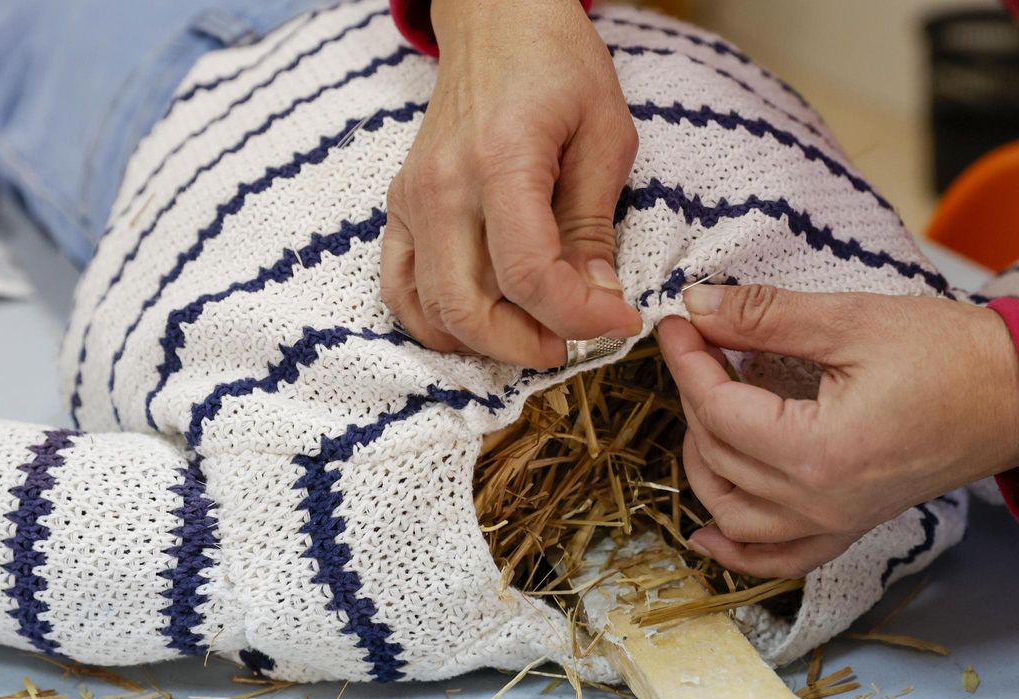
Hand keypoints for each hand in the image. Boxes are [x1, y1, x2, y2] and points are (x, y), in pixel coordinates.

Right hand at [380, 0, 641, 368]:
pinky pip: (399, 289)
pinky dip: (436, 324)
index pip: (529, 275)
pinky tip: (482, 323)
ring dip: (485, 343)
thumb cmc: (558, 65)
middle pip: (468, 308)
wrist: (495, 19)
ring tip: (534, 333)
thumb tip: (597, 299)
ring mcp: (412, 200)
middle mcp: (443, 187)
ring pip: (430, 312)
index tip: (619, 322)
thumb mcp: (605, 136)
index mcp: (501, 162)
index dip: (580, 317)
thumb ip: (594, 225)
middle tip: (572, 342)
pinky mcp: (401, 207)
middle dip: (528, 346)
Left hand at [658, 284, 1018, 577]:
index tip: (677, 322)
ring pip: (732, 514)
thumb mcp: (850, 321)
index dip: (687, 360)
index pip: (717, 409)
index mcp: (817, 452)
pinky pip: (778, 558)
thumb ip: (763, 317)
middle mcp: (818, 503)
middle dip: (694, 396)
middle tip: (697, 346)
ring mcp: (833, 524)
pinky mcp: (849, 528)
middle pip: (718, 456)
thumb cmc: (950, 355)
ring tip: (701, 411)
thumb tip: (696, 306)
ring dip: (702, 464)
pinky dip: (736, 548)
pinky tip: (706, 532)